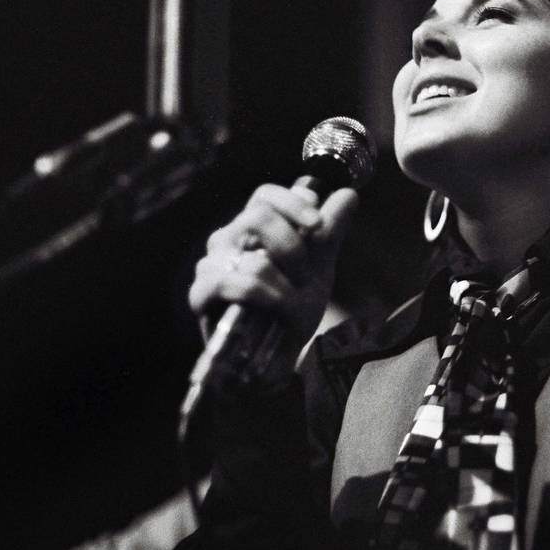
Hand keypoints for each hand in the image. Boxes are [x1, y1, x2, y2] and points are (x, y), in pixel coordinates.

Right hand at [188, 183, 358, 342]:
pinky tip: (274, 309)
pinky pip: (237, 284)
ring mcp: (210, 265)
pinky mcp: (201, 293)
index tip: (318, 223)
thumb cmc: (291, 307)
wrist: (275, 356)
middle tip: (304, 277)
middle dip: (294, 249)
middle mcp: (227, 239)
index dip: (293, 203)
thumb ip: (331, 231)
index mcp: (252, 227)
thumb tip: (349, 194)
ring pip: (255, 259)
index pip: (265, 195)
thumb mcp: (318, 267)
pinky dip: (265, 298)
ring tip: (288, 303)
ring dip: (284, 285)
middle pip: (259, 217)